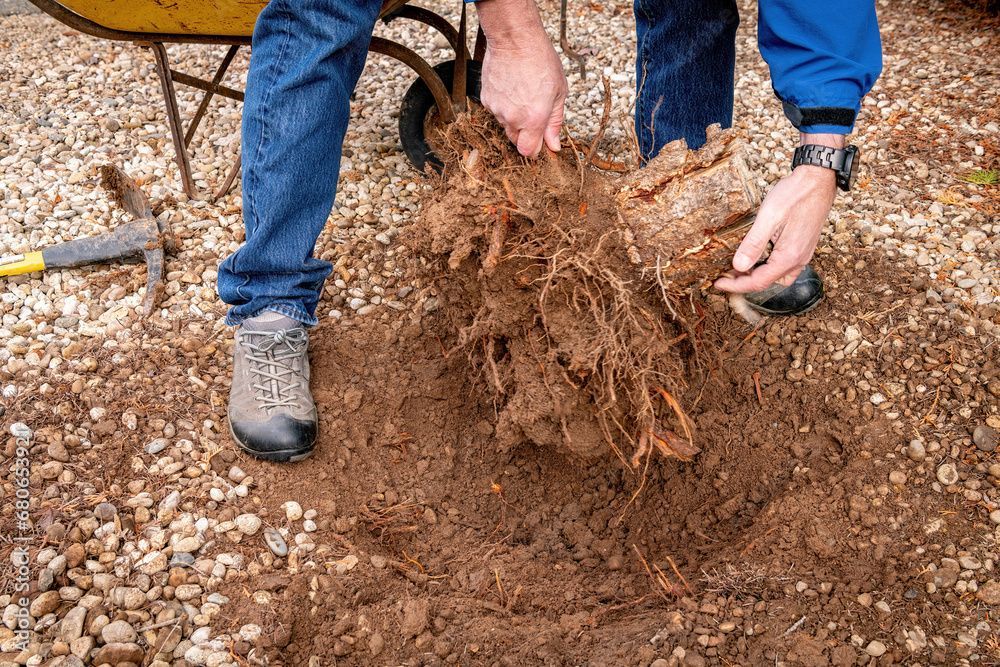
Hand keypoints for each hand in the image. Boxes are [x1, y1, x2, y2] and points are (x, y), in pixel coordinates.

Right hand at [477, 1, 567, 156]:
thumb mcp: (559, 92)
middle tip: (535, 111)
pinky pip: (496, 111)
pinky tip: (511, 88)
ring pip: (506, 125)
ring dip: (514, 117)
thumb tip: (553, 145)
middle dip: (526, 133)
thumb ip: (555, 122)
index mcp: (534, 119)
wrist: (514, 39)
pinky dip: (504, 105)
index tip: (540, 141)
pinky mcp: (486, 100)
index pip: (528, 151)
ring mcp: (497, 110)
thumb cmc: (541, 61)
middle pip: (516, 141)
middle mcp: (513, 118)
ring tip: (523, 93)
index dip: (535, 148)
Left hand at [714, 134, 842, 292]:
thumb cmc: (795, 194)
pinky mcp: (804, 247)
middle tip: (724, 275)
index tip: (718, 283)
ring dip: (757, 276)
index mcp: (788, 256)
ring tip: (738, 268)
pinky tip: (758, 257)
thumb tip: (738, 266)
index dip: (735, 285)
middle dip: (744, 282)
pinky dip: (769, 268)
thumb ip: (754, 243)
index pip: (758, 282)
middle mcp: (798, 260)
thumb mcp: (769, 217)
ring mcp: (803, 254)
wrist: (819, 179)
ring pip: (777, 277)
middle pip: (767, 282)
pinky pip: (785, 267)